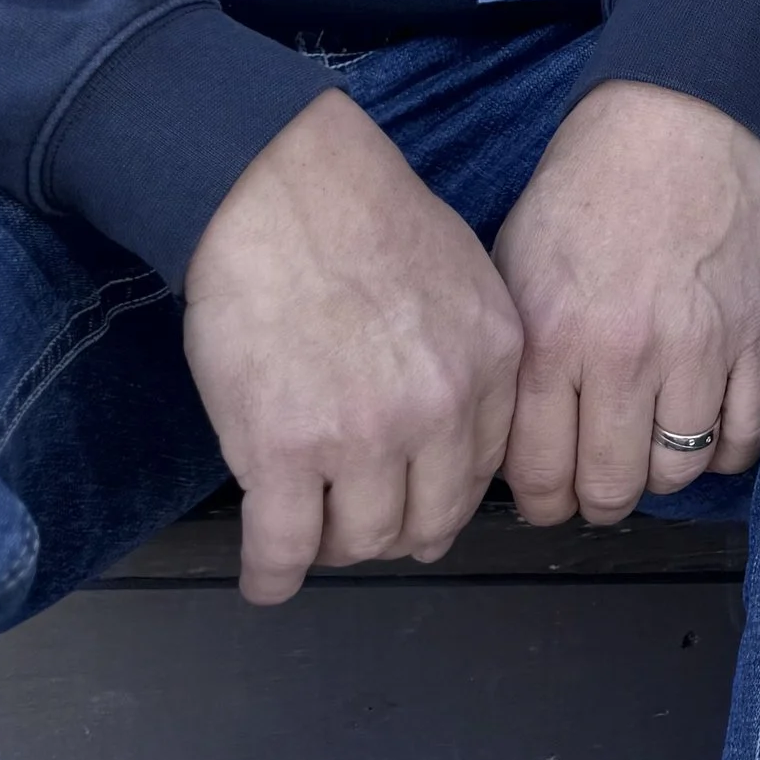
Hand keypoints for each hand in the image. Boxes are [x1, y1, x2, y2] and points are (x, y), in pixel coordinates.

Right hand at [184, 88, 523, 606]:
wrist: (281, 184)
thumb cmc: (361, 212)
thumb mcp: (459, 274)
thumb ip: (467, 351)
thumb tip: (450, 418)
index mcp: (493, 361)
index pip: (481, 471)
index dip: (440, 492)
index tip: (413, 498)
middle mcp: (441, 409)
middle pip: (428, 521)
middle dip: (394, 529)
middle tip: (357, 520)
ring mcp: (363, 438)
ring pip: (360, 540)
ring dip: (333, 543)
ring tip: (307, 528)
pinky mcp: (284, 453)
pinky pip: (284, 550)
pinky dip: (273, 574)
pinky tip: (266, 575)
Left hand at [492, 79, 759, 525]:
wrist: (681, 114)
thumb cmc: (591, 182)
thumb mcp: (516, 260)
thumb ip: (513, 355)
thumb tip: (505, 436)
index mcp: (551, 334)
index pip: (537, 474)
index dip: (540, 502)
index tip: (547, 496)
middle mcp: (623, 352)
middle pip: (610, 488)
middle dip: (597, 499)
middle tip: (597, 482)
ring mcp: (698, 346)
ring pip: (678, 472)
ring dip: (660, 472)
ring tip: (648, 447)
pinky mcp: (757, 332)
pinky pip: (745, 436)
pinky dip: (724, 449)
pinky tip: (703, 426)